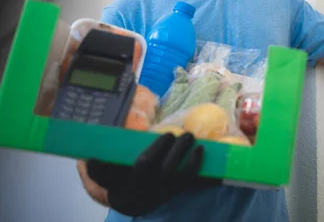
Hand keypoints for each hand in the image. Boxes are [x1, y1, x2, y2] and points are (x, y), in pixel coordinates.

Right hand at [86, 133, 220, 216]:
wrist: (133, 201)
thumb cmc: (120, 180)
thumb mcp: (106, 174)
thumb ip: (100, 169)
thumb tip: (90, 159)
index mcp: (136, 178)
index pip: (147, 165)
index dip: (158, 150)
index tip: (165, 134)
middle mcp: (154, 186)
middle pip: (169, 169)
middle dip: (179, 151)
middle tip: (185, 134)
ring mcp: (169, 190)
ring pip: (183, 178)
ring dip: (194, 163)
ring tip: (200, 145)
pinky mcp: (180, 190)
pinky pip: (195, 186)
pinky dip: (208, 180)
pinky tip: (221, 172)